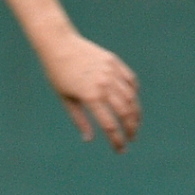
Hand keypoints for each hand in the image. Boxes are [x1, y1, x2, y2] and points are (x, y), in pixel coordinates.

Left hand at [40, 32, 140, 150]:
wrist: (59, 44)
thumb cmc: (58, 74)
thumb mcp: (66, 99)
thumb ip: (80, 120)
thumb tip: (89, 139)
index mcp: (90, 97)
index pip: (110, 125)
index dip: (117, 141)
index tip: (121, 150)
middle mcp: (104, 84)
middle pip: (126, 112)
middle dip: (131, 129)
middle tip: (131, 138)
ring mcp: (111, 71)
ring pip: (132, 97)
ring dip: (136, 114)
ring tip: (134, 123)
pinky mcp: (115, 62)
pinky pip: (130, 81)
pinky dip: (134, 93)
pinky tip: (132, 102)